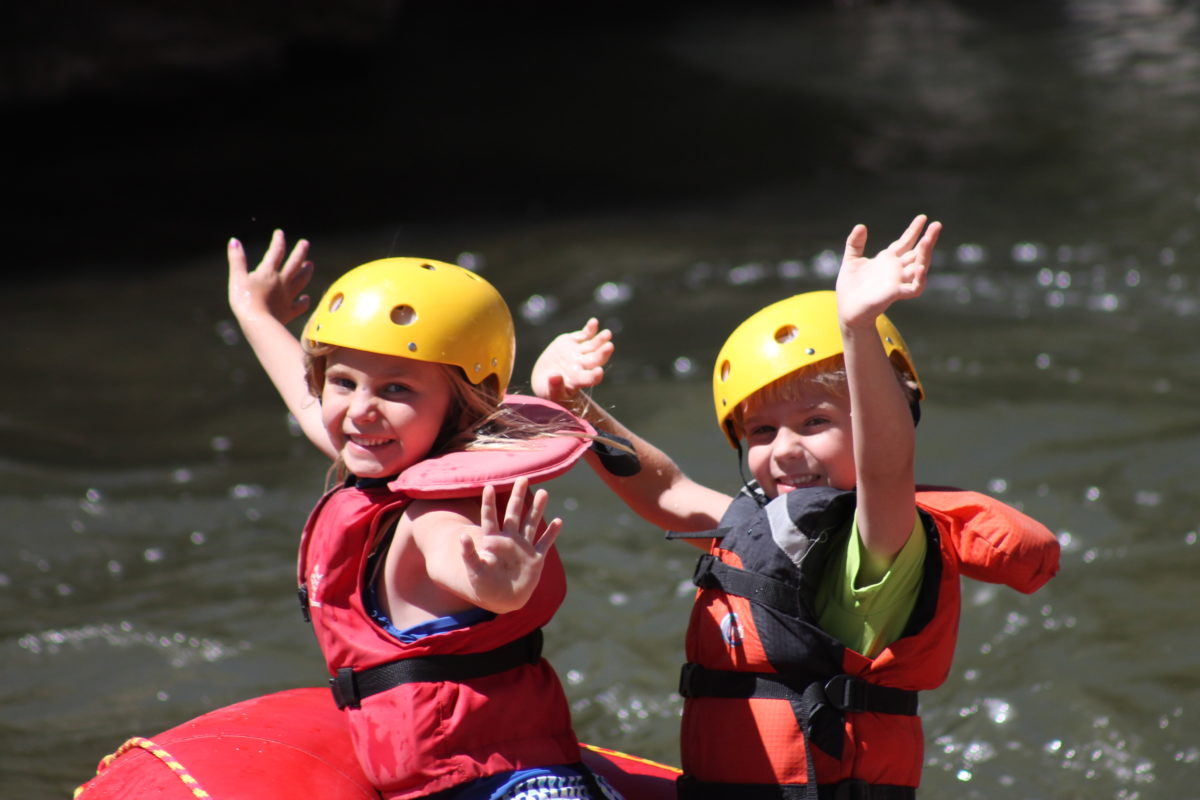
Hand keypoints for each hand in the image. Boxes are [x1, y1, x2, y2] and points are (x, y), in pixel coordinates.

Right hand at [227, 229, 314, 325]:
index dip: (278, 241)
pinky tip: (306, 298)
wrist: (258, 324)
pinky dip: (304, 301)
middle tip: (305, 243)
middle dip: (300, 252)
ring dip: (306, 272)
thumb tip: (234, 241)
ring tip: (311, 265)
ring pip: (301, 281)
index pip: (275, 252)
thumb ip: (237, 260)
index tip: (280, 233)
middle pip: (294, 264)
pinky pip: (300, 305)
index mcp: (268, 273)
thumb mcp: (237, 278)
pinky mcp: (289, 311)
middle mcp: (282, 282)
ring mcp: (287, 297)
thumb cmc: (245, 300)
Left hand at [461, 478, 562, 610]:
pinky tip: (559, 521)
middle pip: (514, 514)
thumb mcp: (474, 569)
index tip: (489, 486)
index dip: (489, 503)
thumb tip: (461, 536)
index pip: (491, 518)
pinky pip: (544, 543)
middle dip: (518, 496)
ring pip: (532, 524)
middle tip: (523, 478)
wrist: (501, 600)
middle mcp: (509, 540)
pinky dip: (551, 533)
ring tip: (544, 493)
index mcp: (493, 541)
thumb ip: (469, 553)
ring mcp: (523, 548)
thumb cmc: (484, 586)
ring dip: (538, 509)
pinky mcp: (535, 559)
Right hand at [530, 318, 613, 406]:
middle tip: (609, 347)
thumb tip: (555, 376)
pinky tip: (594, 322)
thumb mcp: (551, 393)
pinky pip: (585, 334)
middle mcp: (582, 366)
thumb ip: (555, 386)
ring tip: (607, 334)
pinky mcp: (574, 341)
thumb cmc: (549, 391)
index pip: (589, 378)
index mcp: (578, 381)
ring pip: (593, 346)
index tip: (598, 372)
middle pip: (595, 359)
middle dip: (602, 353)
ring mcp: (579, 352)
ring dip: (600, 340)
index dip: (594, 376)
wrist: (546, 378)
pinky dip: (590, 328)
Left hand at [836, 214, 940, 328]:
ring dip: (925, 254)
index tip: (923, 217)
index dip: (914, 230)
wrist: (847, 310)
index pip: (905, 242)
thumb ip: (855, 243)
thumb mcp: (851, 261)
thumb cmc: (850, 288)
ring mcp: (898, 281)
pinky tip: (919, 268)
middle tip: (936, 225)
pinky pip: (914, 287)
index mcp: (887, 260)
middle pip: (917, 252)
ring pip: (919, 266)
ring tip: (927, 240)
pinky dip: (919, 279)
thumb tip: (861, 225)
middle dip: (928, 239)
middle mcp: (896, 269)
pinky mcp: (895, 294)